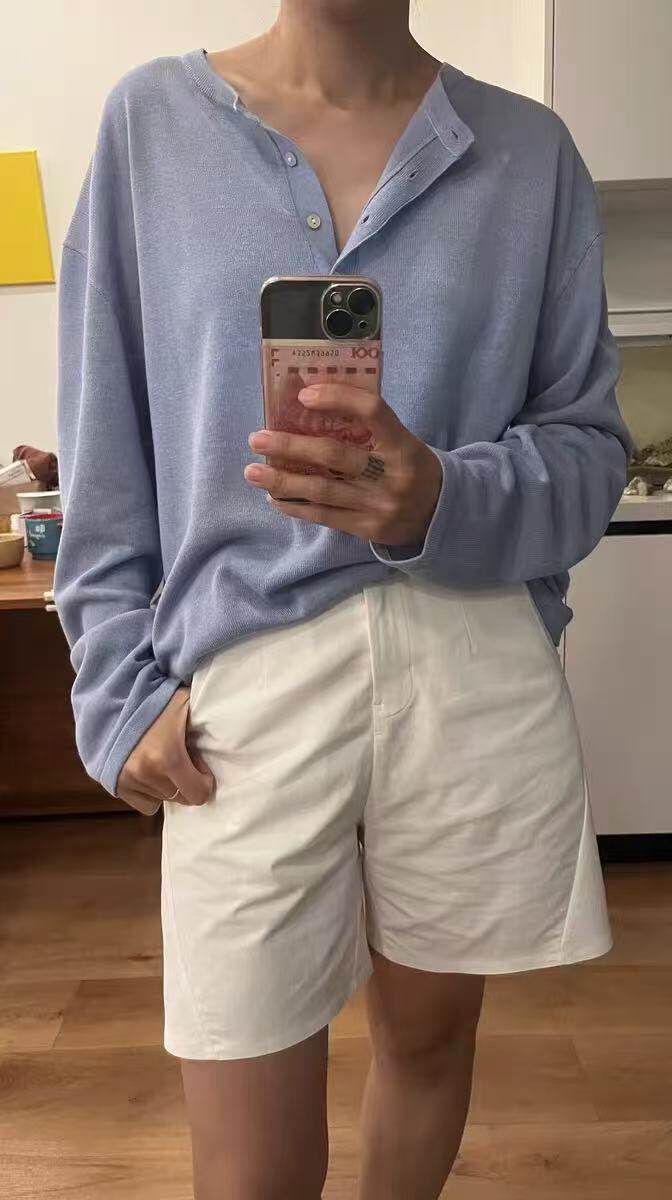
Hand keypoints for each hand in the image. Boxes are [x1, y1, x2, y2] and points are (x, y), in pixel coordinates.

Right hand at [116, 685, 214, 810]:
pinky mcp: (116, 785)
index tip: (198, 763)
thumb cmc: (156, 700)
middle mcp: (146, 773)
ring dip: (168, 785)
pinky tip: (149, 771)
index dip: (203, 780)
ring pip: (163, 799)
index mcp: (168, 757)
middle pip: (181, 797)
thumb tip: (231, 736)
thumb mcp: (186, 704)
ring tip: (161, 759)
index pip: (198, 795)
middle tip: (180, 758)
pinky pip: (146, 804)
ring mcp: (128, 781)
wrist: (114, 698)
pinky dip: (151, 793)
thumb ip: (206, 723)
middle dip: (185, 781)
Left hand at [244, 383, 442, 545]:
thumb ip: (368, 429)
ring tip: (253, 472)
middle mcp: (391, 475)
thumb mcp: (402, 442)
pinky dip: (295, 506)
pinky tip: (273, 497)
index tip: (304, 395)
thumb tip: (311, 408)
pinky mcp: (367, 528)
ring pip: (322, 491)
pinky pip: (324, 516)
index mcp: (403, 445)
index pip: (372, 412)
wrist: (440, 516)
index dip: (338, 398)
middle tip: (258, 439)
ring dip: (282, 481)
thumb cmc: (411, 468)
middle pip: (334, 456)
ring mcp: (378, 505)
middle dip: (290, 446)